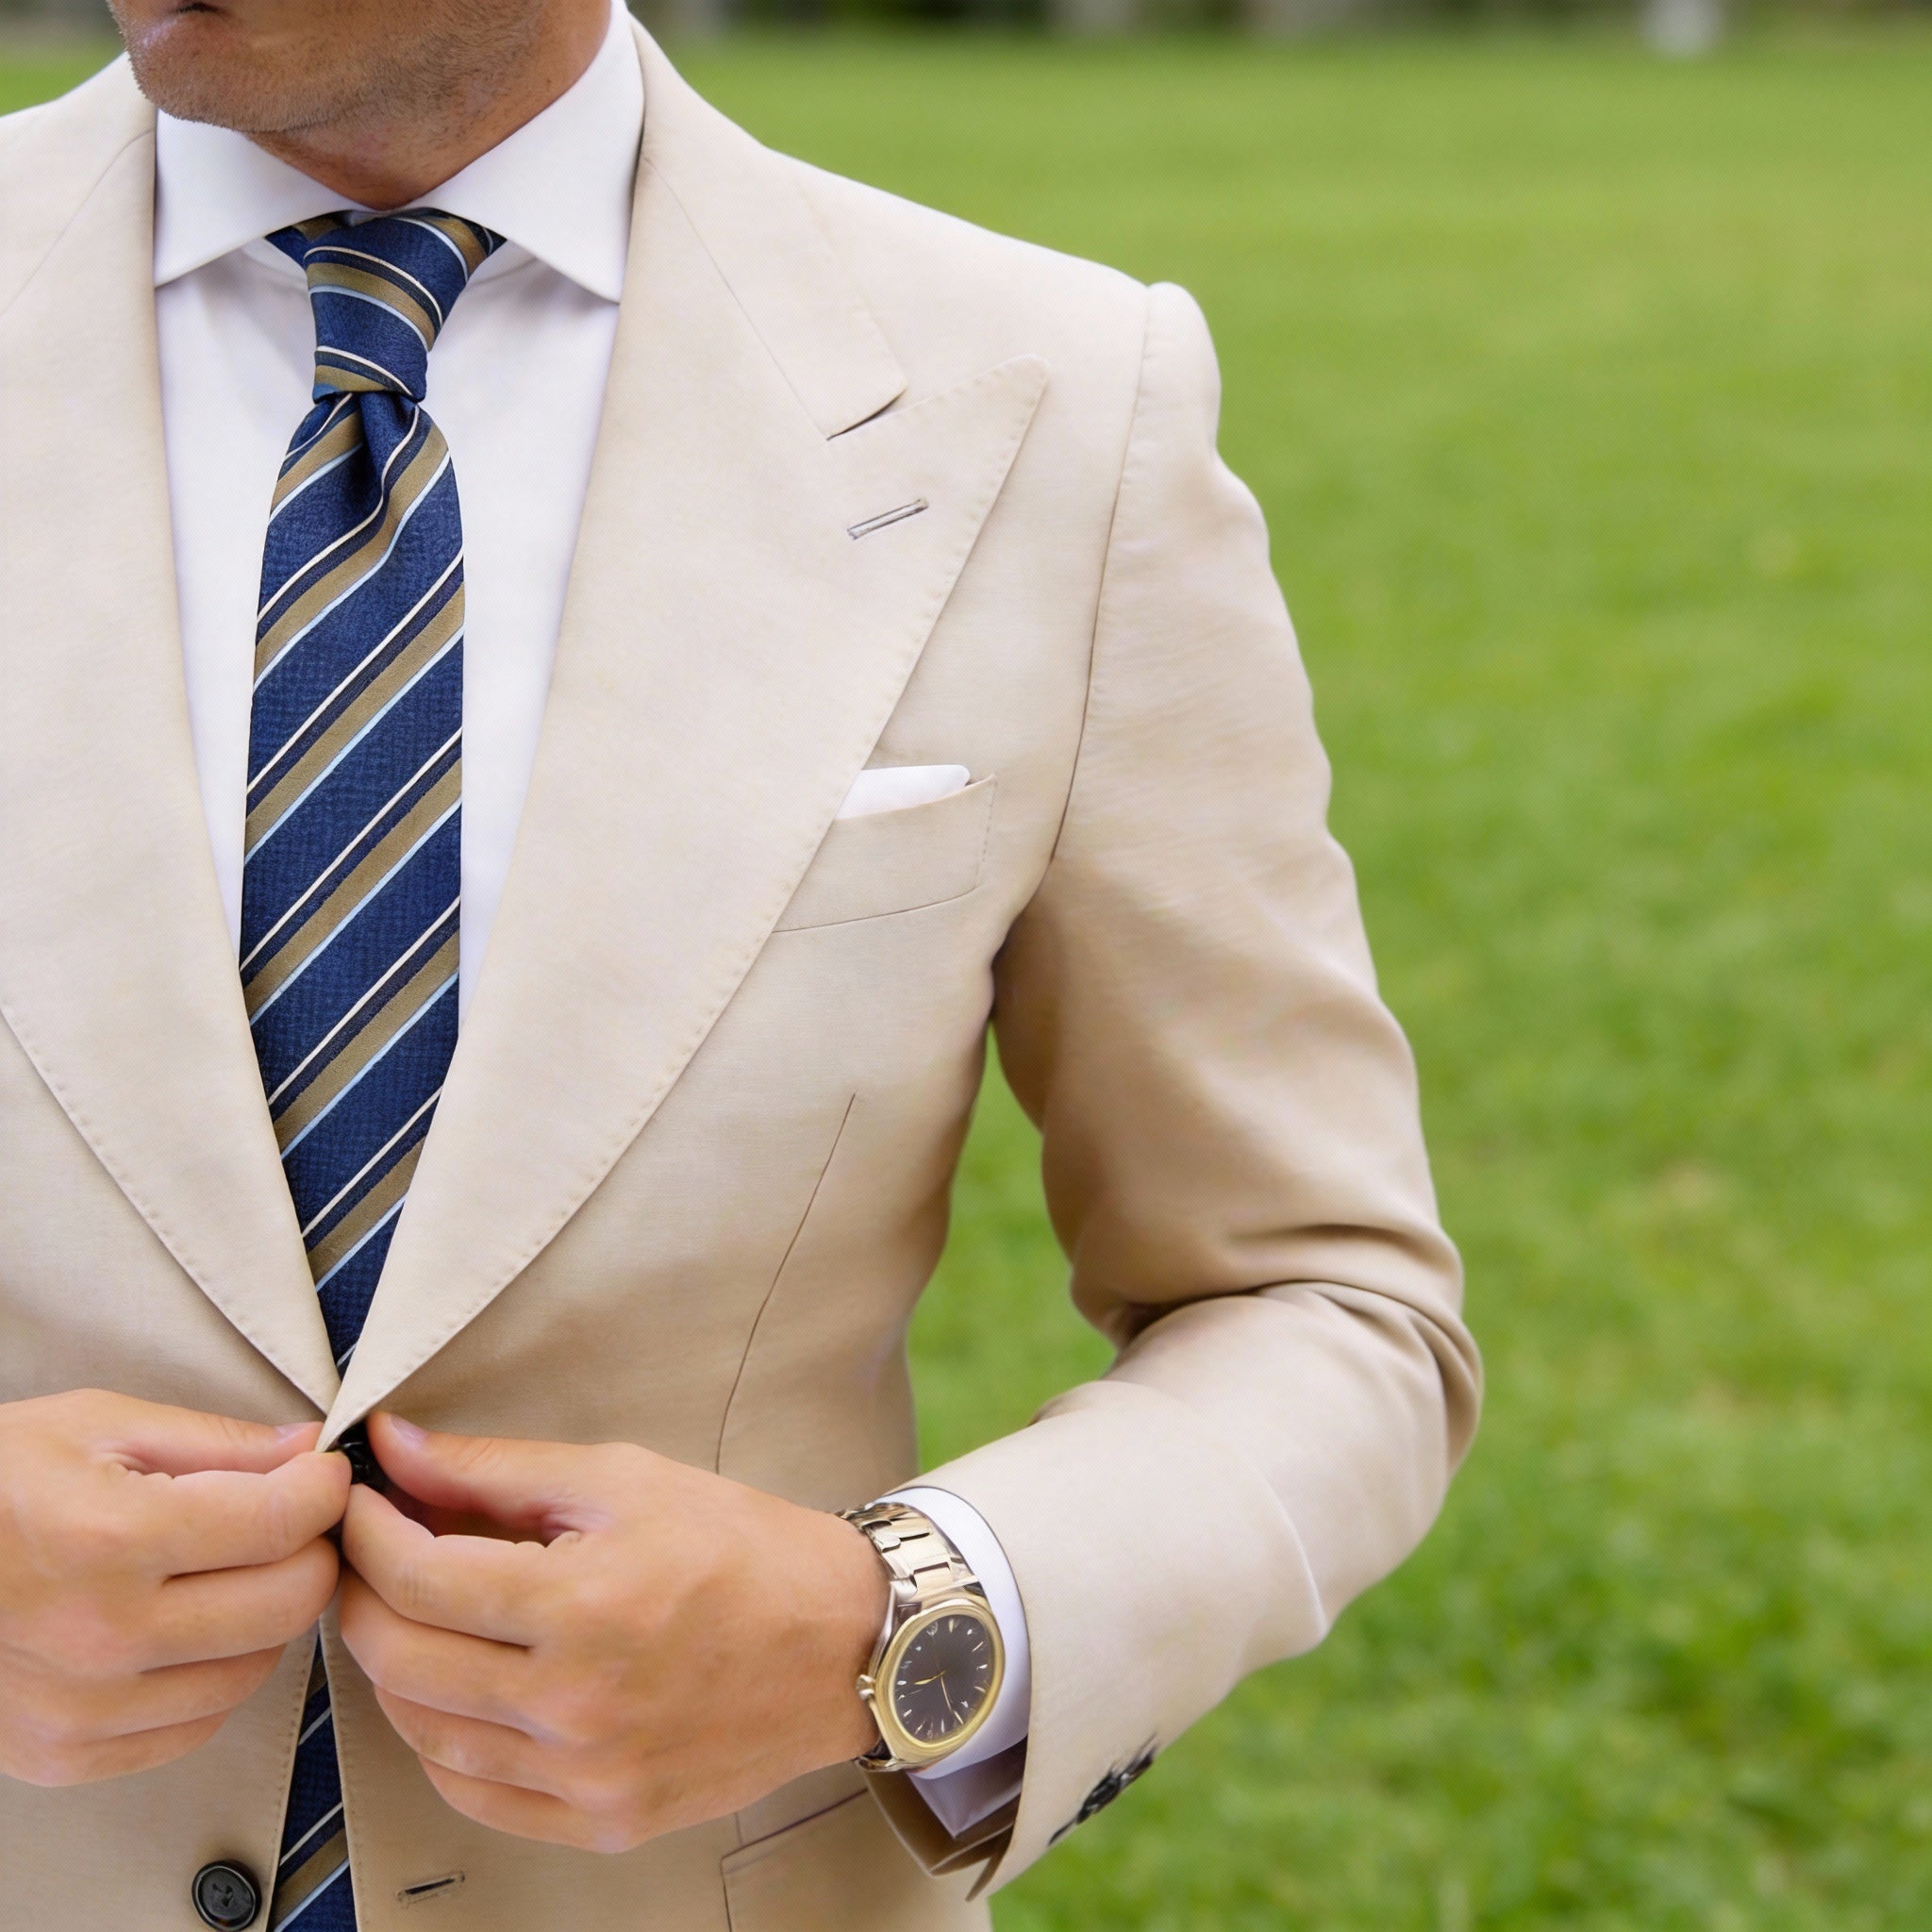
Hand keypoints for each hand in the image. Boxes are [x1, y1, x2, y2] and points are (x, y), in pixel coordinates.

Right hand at [0, 1389, 348, 1785]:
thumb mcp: (97, 1425)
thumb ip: (219, 1442)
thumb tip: (313, 1450)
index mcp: (108, 1538)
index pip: (281, 1523)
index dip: (323, 1489)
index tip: (322, 1473)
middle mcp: (98, 1636)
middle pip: (287, 1603)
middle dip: (310, 1550)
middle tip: (290, 1520)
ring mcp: (80, 1709)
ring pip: (254, 1669)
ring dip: (266, 1616)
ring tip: (228, 1570)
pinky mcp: (65, 1754)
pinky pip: (196, 1724)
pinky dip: (213, 1674)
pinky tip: (183, 1627)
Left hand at [338, 1414, 888, 1853]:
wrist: (845, 1642)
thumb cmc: (744, 1547)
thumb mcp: (623, 1480)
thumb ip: (495, 1469)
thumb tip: (393, 1447)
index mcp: (581, 1607)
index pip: (415, 1577)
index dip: (366, 1532)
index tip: (359, 1502)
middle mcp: (575, 1706)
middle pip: (400, 1660)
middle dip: (363, 1595)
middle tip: (372, 1554)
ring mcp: (586, 1777)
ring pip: (422, 1734)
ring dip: (395, 1668)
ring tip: (418, 1615)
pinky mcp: (602, 1821)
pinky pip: (473, 1795)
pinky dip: (441, 1741)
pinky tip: (459, 1690)